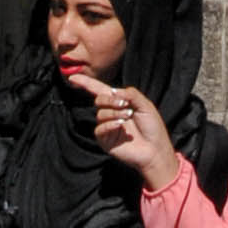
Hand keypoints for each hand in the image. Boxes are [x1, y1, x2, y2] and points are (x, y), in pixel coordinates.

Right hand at [65, 73, 180, 191]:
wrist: (155, 149)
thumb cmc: (152, 127)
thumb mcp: (145, 105)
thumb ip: (131, 94)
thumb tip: (114, 91)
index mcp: (118, 103)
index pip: (99, 90)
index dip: (86, 83)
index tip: (72, 77)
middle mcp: (110, 114)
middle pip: (99, 99)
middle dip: (110, 99)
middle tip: (125, 104)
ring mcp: (107, 127)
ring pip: (100, 114)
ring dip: (114, 113)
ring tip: (128, 117)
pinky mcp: (105, 140)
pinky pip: (99, 128)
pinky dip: (109, 124)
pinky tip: (120, 126)